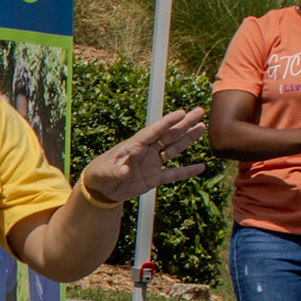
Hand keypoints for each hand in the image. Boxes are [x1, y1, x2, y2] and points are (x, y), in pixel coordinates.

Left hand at [79, 107, 207, 204]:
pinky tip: (200, 167)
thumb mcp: (103, 172)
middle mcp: (146, 151)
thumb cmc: (99, 174)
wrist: (101, 189)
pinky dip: (186, 171)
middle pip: (168, 135)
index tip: (181, 112)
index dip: (167, 122)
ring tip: (201, 127)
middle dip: (184, 123)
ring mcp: (152, 163)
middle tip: (199, 111)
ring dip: (188, 139)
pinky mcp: (154, 178)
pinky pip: (173, 174)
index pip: (153, 131)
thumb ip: (114, 171)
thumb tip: (124, 171)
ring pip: (174, 149)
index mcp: (134, 146)